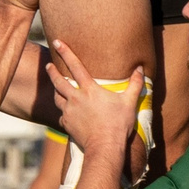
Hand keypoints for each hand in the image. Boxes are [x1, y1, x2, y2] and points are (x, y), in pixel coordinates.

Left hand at [45, 40, 142, 164]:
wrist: (104, 147)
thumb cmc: (118, 124)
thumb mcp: (129, 102)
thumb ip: (135, 84)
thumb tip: (140, 69)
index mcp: (89, 89)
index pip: (75, 66)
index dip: (66, 52)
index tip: (57, 42)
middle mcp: (75, 98)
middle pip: (58, 81)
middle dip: (52, 71)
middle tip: (48, 65)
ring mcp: (69, 112)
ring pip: (57, 97)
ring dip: (55, 91)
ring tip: (56, 88)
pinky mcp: (66, 124)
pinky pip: (61, 116)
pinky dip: (63, 113)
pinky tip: (65, 114)